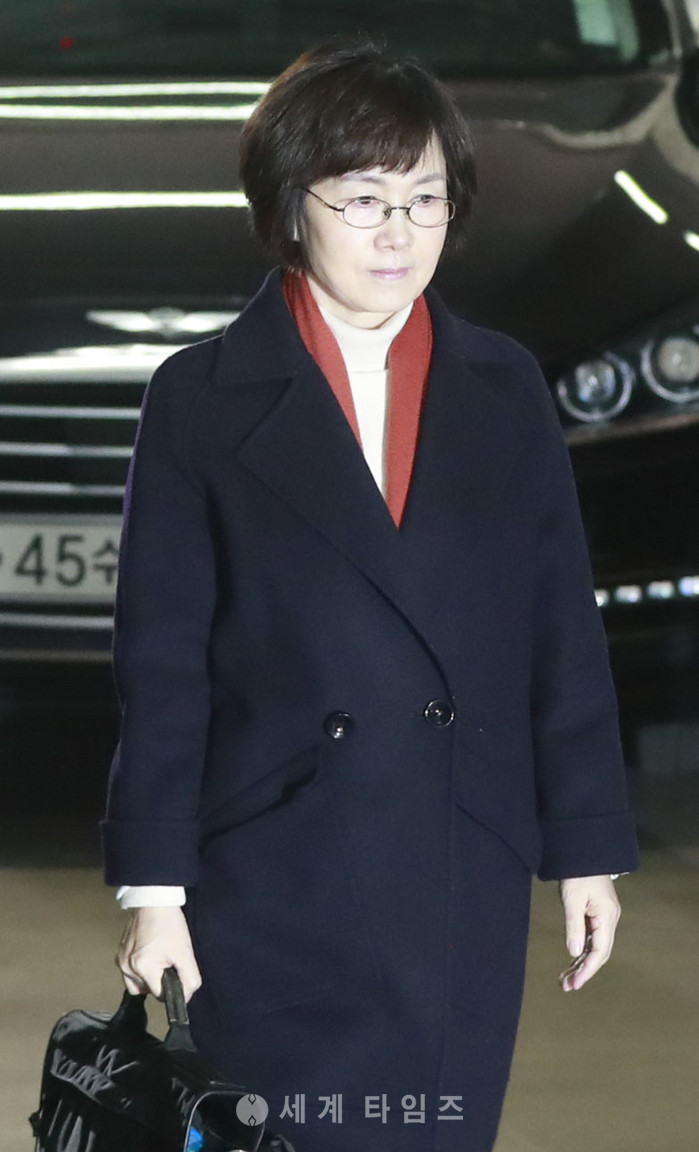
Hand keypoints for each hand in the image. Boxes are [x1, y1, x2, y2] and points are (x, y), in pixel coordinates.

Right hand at [116, 906, 201, 1002]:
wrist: (153, 899)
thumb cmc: (169, 923)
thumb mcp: (185, 952)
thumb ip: (189, 979)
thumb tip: (185, 997)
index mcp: (142, 968)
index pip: (160, 996)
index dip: (172, 987)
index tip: (177, 971)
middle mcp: (127, 968)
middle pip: (147, 991)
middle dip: (160, 981)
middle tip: (169, 961)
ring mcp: (121, 961)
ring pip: (137, 984)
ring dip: (149, 977)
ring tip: (160, 958)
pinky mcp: (119, 953)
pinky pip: (131, 971)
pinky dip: (141, 968)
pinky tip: (151, 953)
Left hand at [557, 875, 620, 991]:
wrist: (584, 853)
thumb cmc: (578, 874)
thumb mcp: (572, 900)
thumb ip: (574, 926)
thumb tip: (573, 953)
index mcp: (607, 918)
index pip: (599, 952)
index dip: (588, 970)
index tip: (575, 984)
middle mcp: (610, 920)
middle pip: (599, 953)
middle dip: (584, 971)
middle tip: (566, 986)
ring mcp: (605, 917)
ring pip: (595, 947)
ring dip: (581, 962)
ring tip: (566, 979)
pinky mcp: (598, 914)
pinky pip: (591, 938)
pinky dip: (582, 950)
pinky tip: (573, 960)